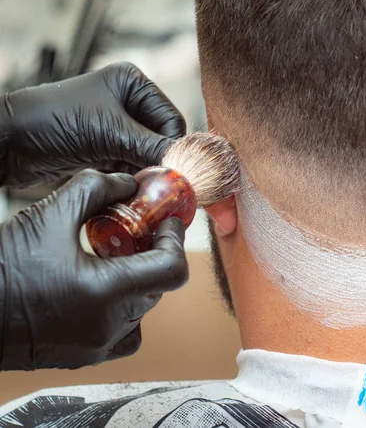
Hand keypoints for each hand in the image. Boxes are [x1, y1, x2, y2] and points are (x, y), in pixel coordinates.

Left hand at [0, 62, 185, 187]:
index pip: (171, 120)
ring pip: (147, 155)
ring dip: (145, 172)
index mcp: (133, 84)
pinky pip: (131, 164)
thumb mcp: (110, 133)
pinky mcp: (105, 146)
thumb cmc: (54, 121)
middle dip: (158, 161)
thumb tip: (185, 166)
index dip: (172, 147)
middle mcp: (128, 102)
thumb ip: (151, 147)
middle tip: (157, 184)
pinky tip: (126, 187)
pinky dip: (131, 177)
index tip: (173, 172)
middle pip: (161, 139)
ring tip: (139, 187)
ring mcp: (116, 125)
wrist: (10, 141)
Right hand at [0, 170, 188, 369]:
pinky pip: (126, 330)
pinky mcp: (86, 356)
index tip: (168, 223)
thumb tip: (126, 182)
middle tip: (138, 231)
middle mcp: (109, 324)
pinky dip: (125, 307)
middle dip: (153, 253)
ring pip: (144, 305)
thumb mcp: (49, 214)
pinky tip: (102, 288)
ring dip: (138, 278)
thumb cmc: (1, 267)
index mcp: (106, 292)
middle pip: (158, 284)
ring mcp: (99, 345)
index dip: (175, 240)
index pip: (172, 268)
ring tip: (111, 257)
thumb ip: (95, 189)